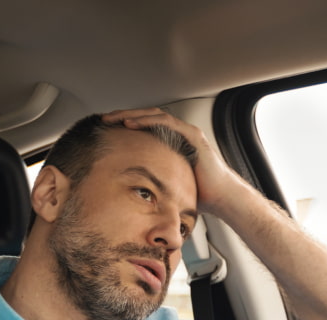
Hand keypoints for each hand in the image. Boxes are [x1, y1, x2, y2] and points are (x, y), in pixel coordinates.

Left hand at [102, 107, 244, 215]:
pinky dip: (147, 121)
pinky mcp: (192, 135)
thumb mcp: (169, 186)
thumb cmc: (200, 195)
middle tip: (104, 119)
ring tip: (113, 118)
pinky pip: (166, 122)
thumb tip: (134, 195)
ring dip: (132, 115)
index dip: (127, 125)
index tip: (108, 130)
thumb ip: (155, 182)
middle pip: (148, 117)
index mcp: (174, 143)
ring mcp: (187, 132)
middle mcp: (180, 133)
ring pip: (155, 115)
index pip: (147, 127)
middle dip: (125, 116)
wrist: (222, 198)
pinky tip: (131, 123)